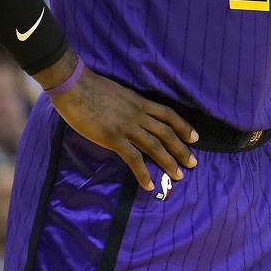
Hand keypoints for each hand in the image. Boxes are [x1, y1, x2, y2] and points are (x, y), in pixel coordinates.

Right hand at [49, 66, 198, 190]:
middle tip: (193, 163)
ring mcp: (127, 126)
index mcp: (140, 102)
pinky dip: (143, 173)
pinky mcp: (113, 138)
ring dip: (168, 162)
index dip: (183, 126)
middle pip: (166, 133)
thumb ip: (128, 105)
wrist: (75, 85)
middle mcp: (138, 114)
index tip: (194, 137)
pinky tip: (149, 185)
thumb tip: (131, 115)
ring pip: (155, 146)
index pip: (168, 114)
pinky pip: (133, 158)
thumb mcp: (118, 93)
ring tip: (178, 176)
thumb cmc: (91, 87)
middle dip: (181, 149)